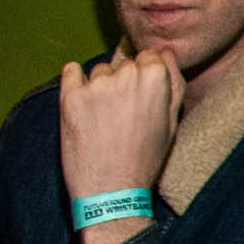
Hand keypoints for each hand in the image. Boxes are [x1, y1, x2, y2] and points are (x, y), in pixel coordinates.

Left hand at [59, 48, 182, 243]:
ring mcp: (96, 85)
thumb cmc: (146, 158)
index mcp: (155, 79)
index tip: (141, 98)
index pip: (149, 56)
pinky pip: (71, 71)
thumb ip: (174, 83)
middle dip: (123, 81)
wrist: (111, 189)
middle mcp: (126, 75)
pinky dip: (75, 82)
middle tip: (123, 114)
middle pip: (123, 63)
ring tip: (104, 120)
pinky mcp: (70, 95)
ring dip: (100, 87)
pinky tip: (84, 105)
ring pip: (98, 71)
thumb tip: (167, 54)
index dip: (146, 77)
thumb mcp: (173, 123)